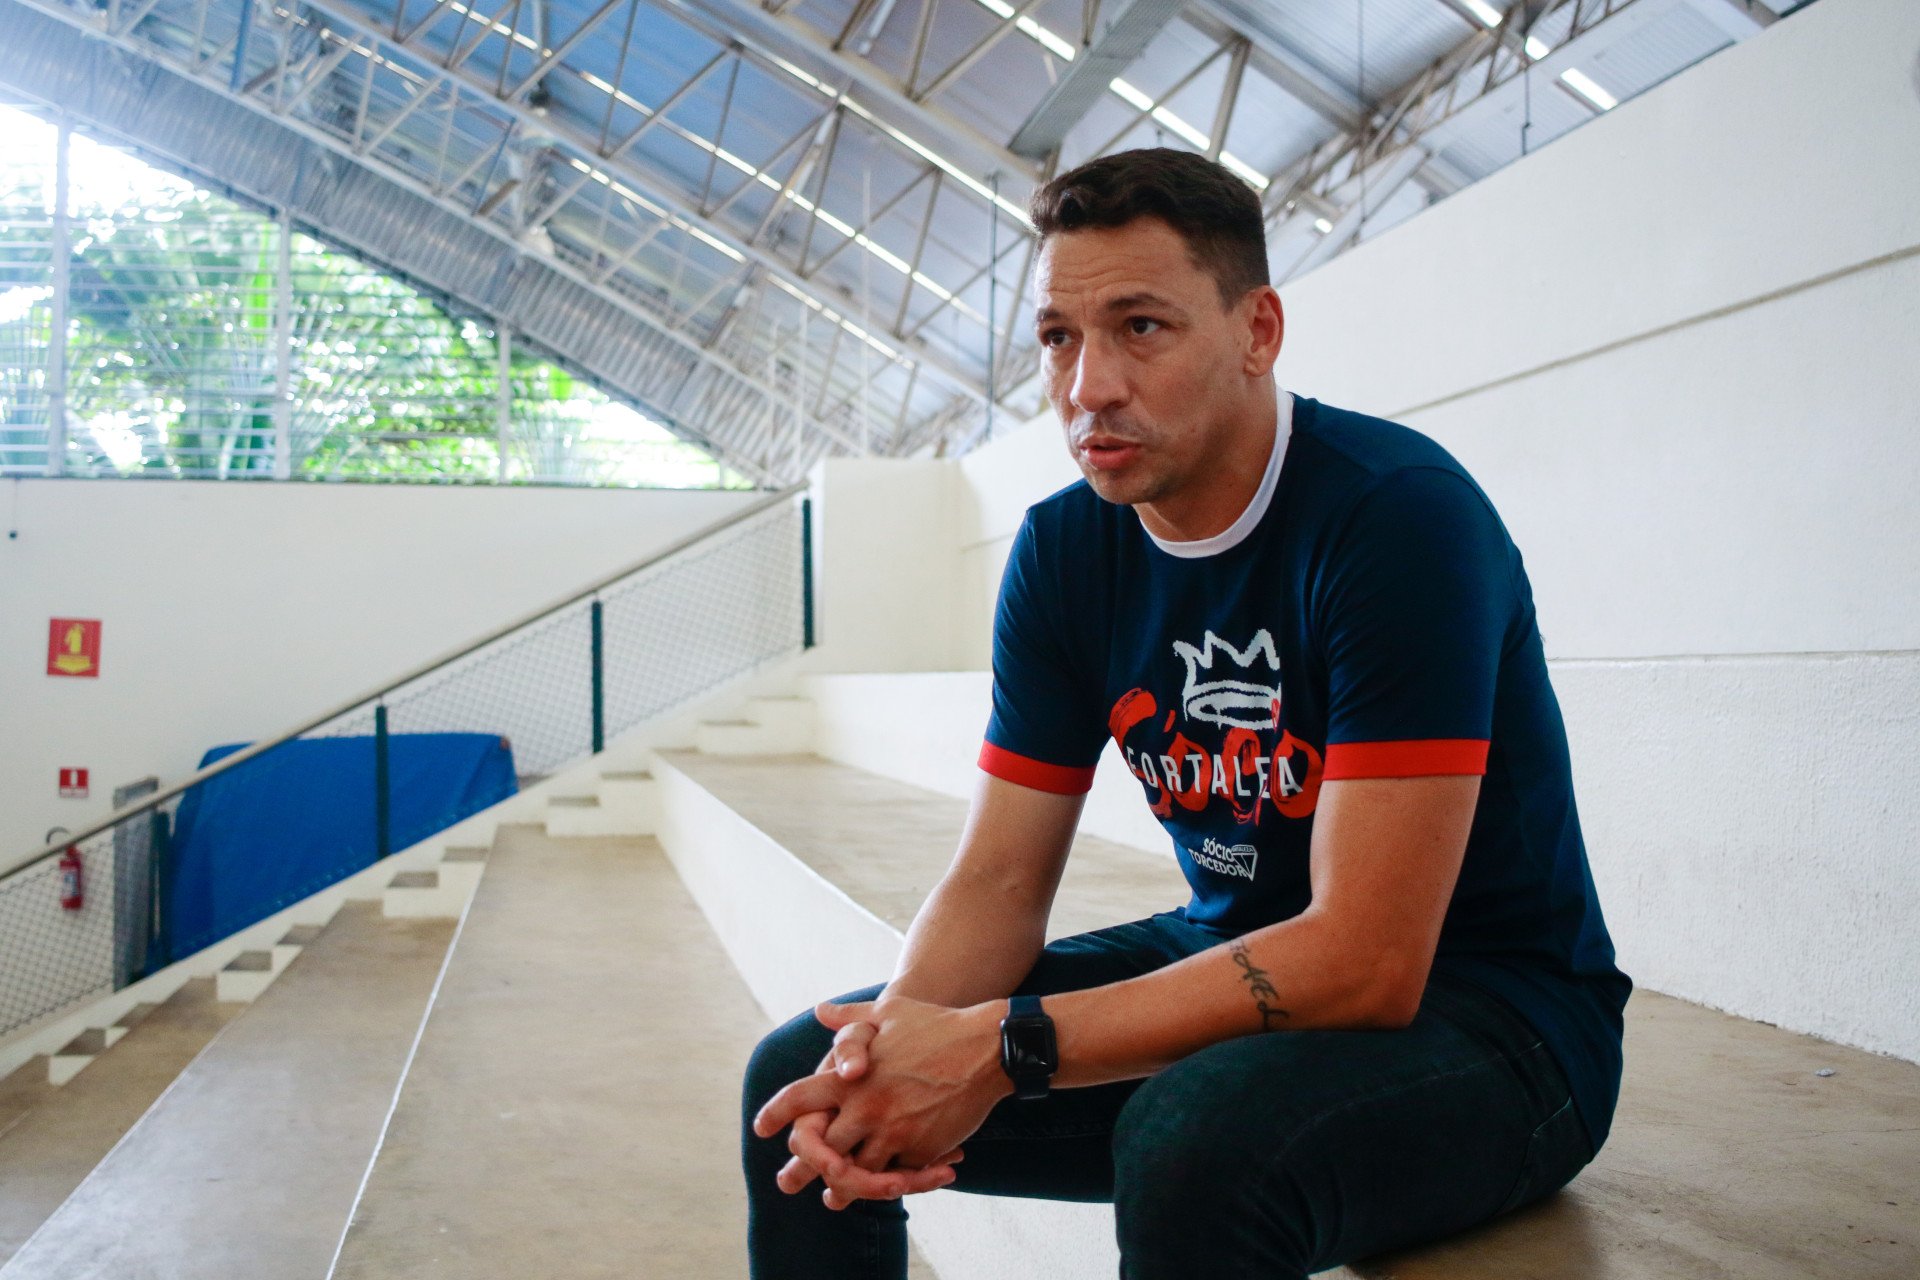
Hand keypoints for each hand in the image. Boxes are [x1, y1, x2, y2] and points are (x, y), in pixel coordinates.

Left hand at [755, 996, 1010, 1206]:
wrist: (986, 1049)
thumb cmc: (936, 1025)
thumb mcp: (889, 1012)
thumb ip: (851, 1018)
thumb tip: (821, 1010)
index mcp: (850, 1076)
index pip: (799, 1098)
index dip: (777, 1114)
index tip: (761, 1128)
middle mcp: (865, 1107)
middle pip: (820, 1147)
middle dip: (802, 1168)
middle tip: (788, 1182)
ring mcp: (892, 1132)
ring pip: (855, 1171)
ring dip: (842, 1187)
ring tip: (833, 1199)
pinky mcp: (919, 1150)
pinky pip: (894, 1175)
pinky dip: (885, 1182)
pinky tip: (880, 1187)